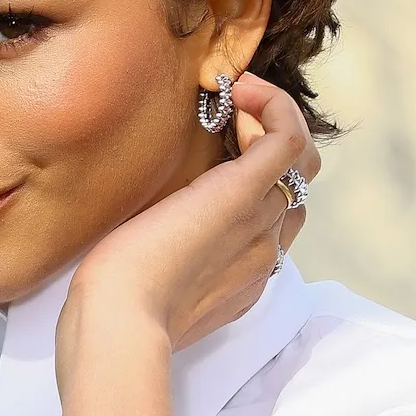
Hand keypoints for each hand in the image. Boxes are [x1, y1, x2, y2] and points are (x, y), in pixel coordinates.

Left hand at [58, 72, 320, 360]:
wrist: (117, 324)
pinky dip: (273, 106)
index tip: (214, 155)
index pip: (274, 220)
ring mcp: (260, 221)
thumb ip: (165, 266)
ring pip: (301, 159)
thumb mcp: (149, 289)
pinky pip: (288, 138)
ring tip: (232, 103)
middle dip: (269, 146)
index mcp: (244, 278)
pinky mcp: (242, 194)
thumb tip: (148, 239)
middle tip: (223, 124)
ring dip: (272, 120)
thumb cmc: (114, 311)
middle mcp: (264, 250)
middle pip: (296, 187)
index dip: (256, 180)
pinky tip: (238, 92)